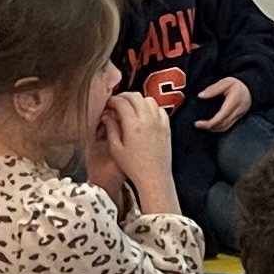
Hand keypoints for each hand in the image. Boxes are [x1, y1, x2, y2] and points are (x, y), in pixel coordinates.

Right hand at [92, 90, 177, 212]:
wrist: (154, 177)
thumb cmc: (134, 167)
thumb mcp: (116, 149)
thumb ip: (110, 129)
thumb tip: (106, 116)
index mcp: (133, 125)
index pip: (122, 102)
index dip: (112, 100)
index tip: (107, 104)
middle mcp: (148, 120)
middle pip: (135, 96)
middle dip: (124, 96)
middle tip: (116, 103)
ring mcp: (159, 122)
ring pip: (149, 99)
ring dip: (138, 100)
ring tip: (130, 108)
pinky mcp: (166, 127)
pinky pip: (159, 108)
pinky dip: (151, 107)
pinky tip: (144, 115)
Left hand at [193, 76, 251, 131]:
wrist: (250, 88)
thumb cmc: (236, 85)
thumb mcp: (225, 82)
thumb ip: (213, 89)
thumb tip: (200, 96)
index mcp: (234, 101)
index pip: (222, 116)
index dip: (210, 122)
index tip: (198, 123)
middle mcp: (238, 110)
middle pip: (223, 124)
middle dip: (209, 127)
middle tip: (197, 125)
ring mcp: (239, 116)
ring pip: (225, 127)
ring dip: (213, 129)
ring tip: (203, 126)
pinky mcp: (238, 118)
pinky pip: (228, 126)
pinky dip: (218, 128)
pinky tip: (211, 126)